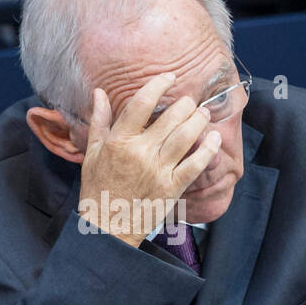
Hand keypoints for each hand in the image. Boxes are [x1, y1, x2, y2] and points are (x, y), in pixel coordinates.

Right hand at [78, 74, 222, 247]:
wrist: (107, 227)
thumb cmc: (97, 189)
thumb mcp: (91, 153)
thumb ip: (99, 121)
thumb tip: (100, 92)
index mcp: (119, 142)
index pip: (141, 103)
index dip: (158, 85)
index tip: (169, 77)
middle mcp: (140, 153)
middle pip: (171, 117)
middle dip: (185, 104)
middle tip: (190, 101)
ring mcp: (158, 170)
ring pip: (185, 136)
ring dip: (198, 120)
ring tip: (203, 113)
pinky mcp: (172, 188)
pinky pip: (195, 164)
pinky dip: (208, 149)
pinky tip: (214, 138)